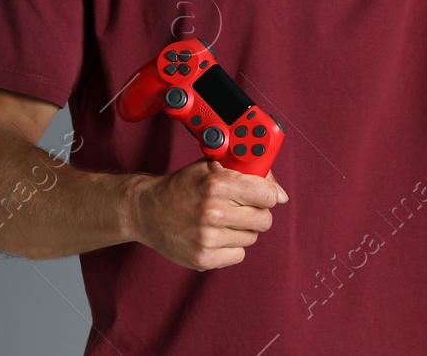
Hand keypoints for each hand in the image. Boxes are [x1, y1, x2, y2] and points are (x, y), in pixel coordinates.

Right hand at [132, 159, 288, 270]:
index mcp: (218, 184)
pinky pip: (238, 255)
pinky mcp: (203, 259)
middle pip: (265, 220)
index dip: (268, 194)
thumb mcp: (211, 167)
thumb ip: (246, 172)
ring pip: (252, 238)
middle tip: (242, 209)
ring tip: (222, 221)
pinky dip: (231, 247)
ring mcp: (208, 238)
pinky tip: (215, 236)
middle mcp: (213, 212)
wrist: (146, 210)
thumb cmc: (182, 186)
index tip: (262, 195)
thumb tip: (280, 193)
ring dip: (242, 230)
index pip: (268, 195)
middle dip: (257, 213)